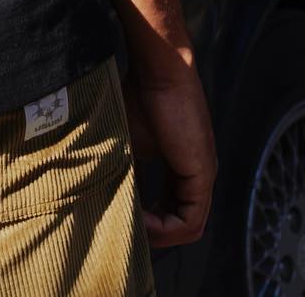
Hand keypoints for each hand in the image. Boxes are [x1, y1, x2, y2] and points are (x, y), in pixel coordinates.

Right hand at [123, 55, 216, 246]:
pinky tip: (143, 221)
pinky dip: (167, 228)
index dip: (149, 218)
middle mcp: (197, 173)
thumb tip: (101, 189)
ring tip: (132, 227)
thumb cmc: (140, 94)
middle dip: (154, 232)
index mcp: (182, 164)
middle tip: (127, 230)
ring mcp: (203, 175)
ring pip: (188, 226)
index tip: (124, 215)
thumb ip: (125, 165)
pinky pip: (191, 220)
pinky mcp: (202, 174)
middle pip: (181, 220)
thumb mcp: (127, 137)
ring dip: (160, 234)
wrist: (160, 70)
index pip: (171, 205)